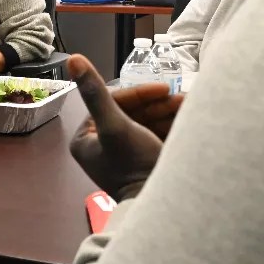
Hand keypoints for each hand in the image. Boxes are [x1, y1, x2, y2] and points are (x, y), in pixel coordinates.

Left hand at [68, 54, 183, 201]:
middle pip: (131, 112)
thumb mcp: (115, 125)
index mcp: (85, 139)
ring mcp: (122, 154)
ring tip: (190, 108)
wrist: (167, 205)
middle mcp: (100, 145)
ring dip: (169, 112)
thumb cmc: (134, 165)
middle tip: (182, 99)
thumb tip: (73, 59)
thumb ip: (96, 93)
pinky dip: (172, 125)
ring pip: (147, 121)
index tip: (164, 89)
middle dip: (158, 104)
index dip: (139, 94)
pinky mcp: (143, 160)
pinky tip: (189, 118)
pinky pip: (156, 135)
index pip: (111, 103)